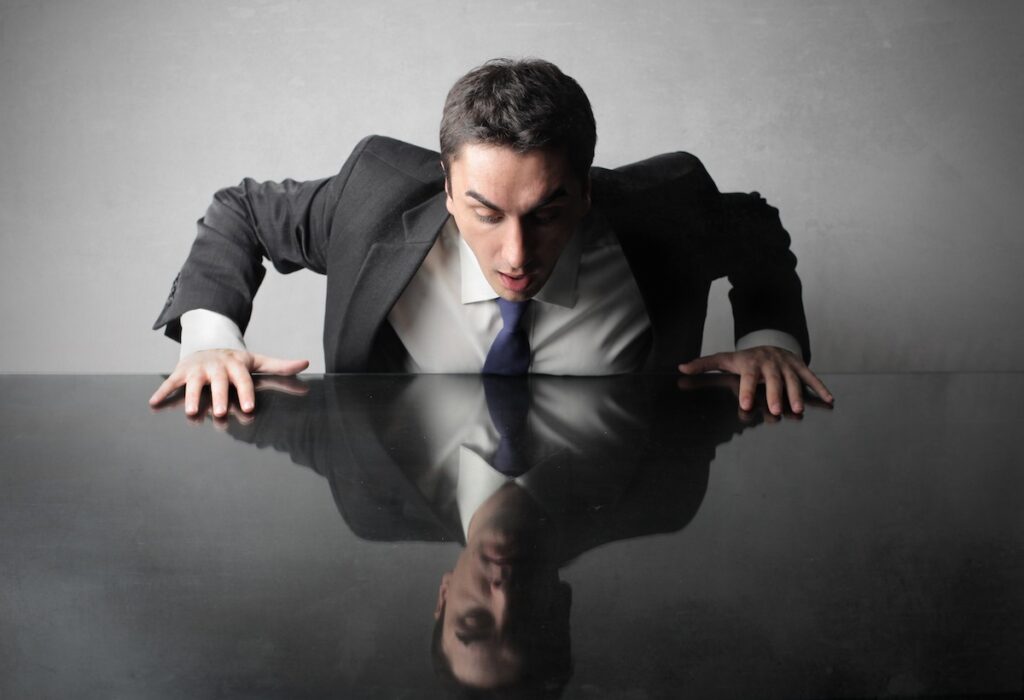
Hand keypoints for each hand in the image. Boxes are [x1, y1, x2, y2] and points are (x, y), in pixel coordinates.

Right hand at [148, 349, 308, 416]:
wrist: (208, 343)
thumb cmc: (236, 361)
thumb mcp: (257, 361)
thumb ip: (281, 366)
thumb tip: (306, 363)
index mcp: (236, 365)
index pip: (243, 380)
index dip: (246, 393)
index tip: (249, 408)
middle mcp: (216, 366)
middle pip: (219, 383)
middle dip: (220, 397)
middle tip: (222, 413)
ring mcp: (198, 369)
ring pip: (194, 383)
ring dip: (192, 397)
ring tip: (192, 412)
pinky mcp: (181, 372)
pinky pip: (171, 383)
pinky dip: (162, 392)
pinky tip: (153, 404)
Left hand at [678, 346, 832, 415]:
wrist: (770, 343)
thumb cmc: (745, 358)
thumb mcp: (724, 359)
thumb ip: (704, 365)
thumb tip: (680, 368)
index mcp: (750, 363)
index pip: (748, 377)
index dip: (747, 390)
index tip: (746, 405)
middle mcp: (770, 363)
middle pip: (773, 379)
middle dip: (775, 393)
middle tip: (776, 410)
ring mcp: (787, 364)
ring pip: (792, 379)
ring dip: (797, 393)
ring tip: (797, 409)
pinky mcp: (800, 366)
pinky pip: (811, 377)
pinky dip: (821, 388)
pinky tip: (829, 400)